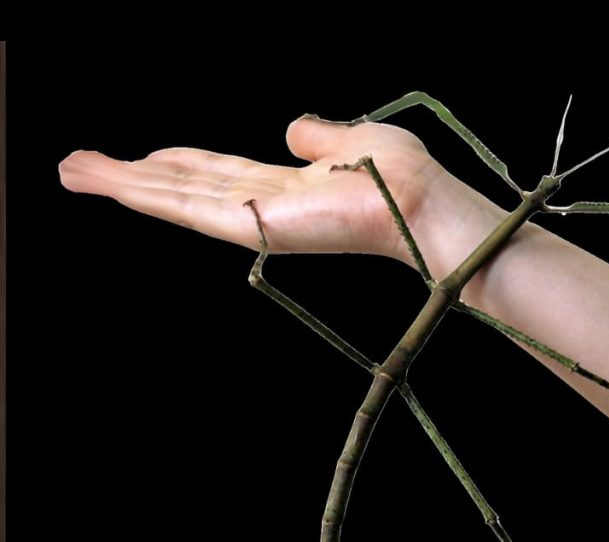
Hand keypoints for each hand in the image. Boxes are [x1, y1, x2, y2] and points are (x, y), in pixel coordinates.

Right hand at [59, 116, 496, 267]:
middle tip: (78, 167)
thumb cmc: (400, 175)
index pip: (218, 174)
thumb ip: (318, 135)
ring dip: (119, 185)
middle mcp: (262, 206)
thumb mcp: (353, 139)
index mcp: (285, 186)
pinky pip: (187, 207)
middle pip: (183, 188)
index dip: (176, 163)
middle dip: (130, 178)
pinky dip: (143, 193)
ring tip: (70, 170)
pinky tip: (108, 181)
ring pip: (172, 199)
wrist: (419, 201)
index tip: (141, 156)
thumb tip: (292, 128)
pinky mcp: (252, 227)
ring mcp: (253, 219)